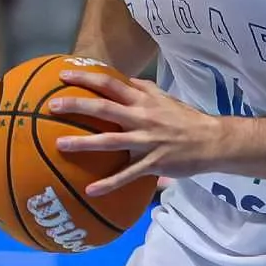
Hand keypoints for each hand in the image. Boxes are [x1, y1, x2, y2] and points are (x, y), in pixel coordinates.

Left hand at [50, 68, 224, 196]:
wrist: (213, 140)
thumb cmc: (187, 119)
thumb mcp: (166, 98)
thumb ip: (145, 89)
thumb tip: (126, 81)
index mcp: (145, 101)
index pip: (112, 84)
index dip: (87, 78)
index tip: (65, 74)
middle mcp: (143, 118)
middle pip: (104, 109)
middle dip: (77, 106)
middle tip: (52, 105)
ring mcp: (147, 141)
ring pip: (111, 141)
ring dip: (84, 143)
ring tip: (60, 144)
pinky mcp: (153, 163)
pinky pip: (128, 174)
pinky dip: (109, 184)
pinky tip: (90, 191)